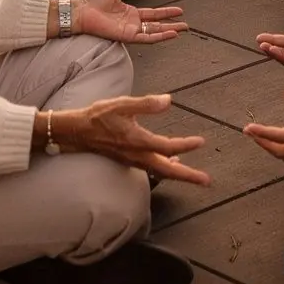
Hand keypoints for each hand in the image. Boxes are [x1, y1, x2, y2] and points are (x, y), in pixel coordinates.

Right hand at [35, 93, 210, 185]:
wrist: (77, 131)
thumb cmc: (98, 116)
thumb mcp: (122, 104)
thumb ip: (146, 104)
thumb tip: (168, 101)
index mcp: (138, 141)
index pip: (168, 148)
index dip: (186, 145)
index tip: (201, 142)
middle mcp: (137, 155)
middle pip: (168, 171)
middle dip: (188, 177)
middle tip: (206, 181)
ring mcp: (133, 160)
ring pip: (160, 172)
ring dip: (179, 174)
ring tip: (194, 176)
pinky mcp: (129, 160)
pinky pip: (151, 168)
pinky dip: (165, 167)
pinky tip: (171, 161)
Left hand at [74, 0, 187, 43]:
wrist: (81, 10)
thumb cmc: (93, 0)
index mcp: (130, 12)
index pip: (152, 14)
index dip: (165, 12)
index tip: (179, 10)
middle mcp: (132, 23)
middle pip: (156, 24)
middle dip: (171, 23)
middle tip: (185, 24)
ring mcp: (131, 30)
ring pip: (154, 32)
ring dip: (168, 31)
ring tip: (182, 29)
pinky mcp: (127, 36)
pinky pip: (146, 38)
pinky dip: (159, 36)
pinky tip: (170, 33)